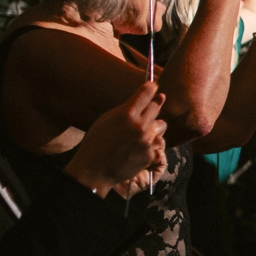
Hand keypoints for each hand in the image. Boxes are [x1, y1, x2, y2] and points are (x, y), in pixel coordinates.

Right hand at [64, 79, 166, 195]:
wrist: (95, 169)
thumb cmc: (97, 143)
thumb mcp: (107, 120)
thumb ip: (125, 110)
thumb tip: (141, 100)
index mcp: (127, 113)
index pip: (147, 92)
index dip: (151, 87)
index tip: (153, 85)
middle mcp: (140, 125)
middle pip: (156, 107)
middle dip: (154, 104)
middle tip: (153, 103)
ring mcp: (147, 140)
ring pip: (160, 125)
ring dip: (153, 126)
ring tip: (139, 132)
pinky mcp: (151, 154)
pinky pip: (156, 143)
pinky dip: (149, 143)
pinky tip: (136, 148)